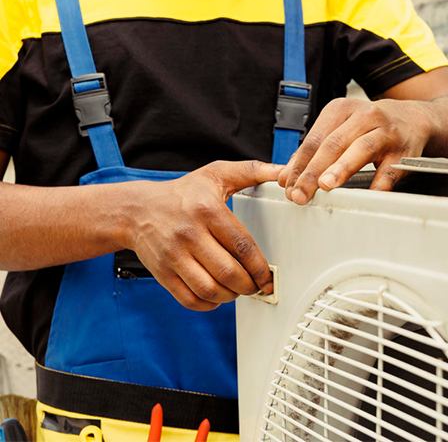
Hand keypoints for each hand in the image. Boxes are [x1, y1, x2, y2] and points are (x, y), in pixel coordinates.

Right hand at [125, 160, 280, 310]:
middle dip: (248, 285)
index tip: (268, 276)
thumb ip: (252, 171)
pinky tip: (217, 296)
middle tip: (256, 286)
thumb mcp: (216, 174)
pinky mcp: (162, 273)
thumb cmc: (182, 193)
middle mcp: (189, 234)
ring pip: (209, 289)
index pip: (241, 245)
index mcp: (207, 210)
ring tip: (237, 290)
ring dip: (230, 296)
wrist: (136, 209)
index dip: (259, 266)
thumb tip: (282, 171)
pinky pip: (189, 299)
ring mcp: (173, 256)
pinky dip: (208, 304)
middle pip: (227, 272)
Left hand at [278, 97, 432, 203]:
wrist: (413, 119)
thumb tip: (285, 175)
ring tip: (326, 185)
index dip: (299, 164)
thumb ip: (314, 151)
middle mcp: (364, 116)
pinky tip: (368, 194)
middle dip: (313, 170)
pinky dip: (380, 183)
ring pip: (361, 148)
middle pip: (334, 144)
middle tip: (300, 192)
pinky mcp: (405, 150)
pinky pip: (390, 169)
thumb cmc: (370, 127)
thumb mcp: (340, 129)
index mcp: (341, 109)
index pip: (314, 139)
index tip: (287, 185)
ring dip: (342, 168)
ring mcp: (386, 132)